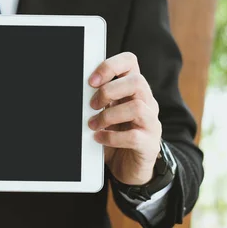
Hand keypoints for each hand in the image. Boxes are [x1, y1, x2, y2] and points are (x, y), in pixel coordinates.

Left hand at [87, 52, 161, 185]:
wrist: (128, 166)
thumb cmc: (115, 133)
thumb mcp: (105, 111)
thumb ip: (97, 99)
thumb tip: (75, 89)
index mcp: (133, 89)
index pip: (130, 62)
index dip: (110, 66)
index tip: (91, 81)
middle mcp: (147, 102)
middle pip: (137, 82)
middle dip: (109, 91)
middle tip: (92, 105)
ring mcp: (151, 123)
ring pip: (137, 107)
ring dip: (108, 116)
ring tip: (93, 125)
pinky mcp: (149, 144)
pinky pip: (133, 136)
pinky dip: (111, 137)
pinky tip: (99, 138)